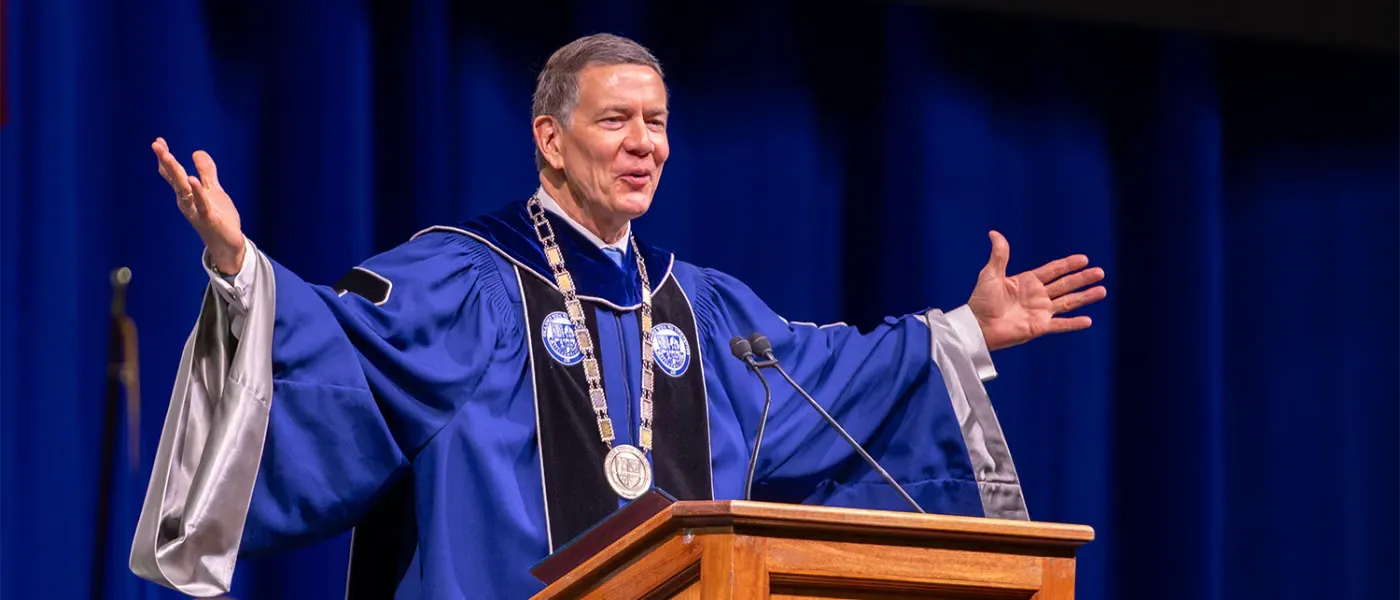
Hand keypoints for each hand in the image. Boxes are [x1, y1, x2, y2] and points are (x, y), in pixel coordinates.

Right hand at [153, 137, 244, 273]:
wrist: (228, 244)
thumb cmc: (219, 218)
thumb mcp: (213, 190)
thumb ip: (206, 173)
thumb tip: (197, 152)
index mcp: (187, 194)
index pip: (173, 174)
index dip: (166, 158)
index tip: (158, 141)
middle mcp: (187, 201)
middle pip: (174, 179)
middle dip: (166, 162)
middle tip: (156, 146)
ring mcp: (196, 210)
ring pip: (183, 189)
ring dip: (176, 173)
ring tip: (168, 156)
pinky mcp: (208, 219)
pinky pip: (201, 204)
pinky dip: (197, 192)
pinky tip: (193, 180)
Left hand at [967, 231, 1105, 350]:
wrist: (977, 325)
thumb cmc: (981, 300)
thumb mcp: (990, 274)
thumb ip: (999, 255)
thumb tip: (994, 233)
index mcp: (1027, 281)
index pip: (1053, 270)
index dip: (1068, 265)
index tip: (1084, 259)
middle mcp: (1037, 296)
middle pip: (1065, 285)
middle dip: (1082, 279)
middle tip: (1100, 272)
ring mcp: (1040, 312)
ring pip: (1068, 302)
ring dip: (1085, 297)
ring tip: (1102, 290)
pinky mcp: (1039, 327)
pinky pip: (1060, 324)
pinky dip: (1073, 324)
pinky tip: (1088, 320)